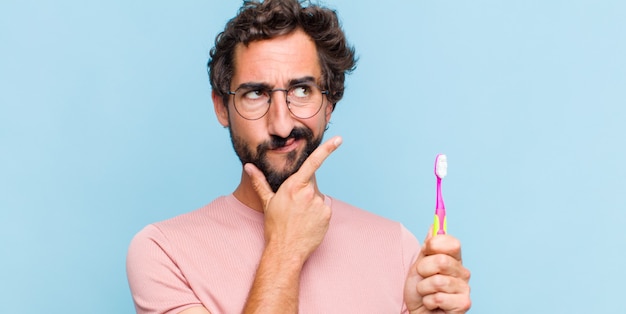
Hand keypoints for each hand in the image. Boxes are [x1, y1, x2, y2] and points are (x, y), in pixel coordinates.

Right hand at [244, 136, 341, 261]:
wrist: (286, 250)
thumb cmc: (275, 226)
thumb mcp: (267, 202)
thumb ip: (259, 182)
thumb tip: (249, 167)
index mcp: (294, 186)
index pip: (313, 162)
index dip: (327, 149)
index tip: (339, 140)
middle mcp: (309, 192)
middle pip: (312, 182)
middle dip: (305, 190)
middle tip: (294, 206)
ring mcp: (320, 204)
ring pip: (318, 196)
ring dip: (311, 203)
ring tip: (300, 217)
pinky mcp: (327, 214)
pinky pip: (324, 208)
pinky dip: (318, 213)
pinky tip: (308, 223)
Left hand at [404, 227, 470, 312]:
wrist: (418, 312)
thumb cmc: (420, 290)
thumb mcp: (419, 265)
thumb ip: (428, 247)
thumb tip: (434, 226)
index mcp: (454, 259)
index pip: (452, 242)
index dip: (434, 244)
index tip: (425, 250)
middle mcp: (463, 272)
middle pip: (442, 261)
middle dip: (424, 270)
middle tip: (423, 277)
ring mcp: (465, 288)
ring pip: (438, 281)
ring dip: (424, 288)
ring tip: (426, 293)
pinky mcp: (464, 304)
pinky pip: (438, 298)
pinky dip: (428, 302)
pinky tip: (432, 304)